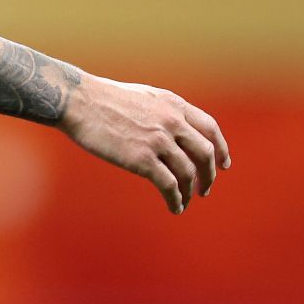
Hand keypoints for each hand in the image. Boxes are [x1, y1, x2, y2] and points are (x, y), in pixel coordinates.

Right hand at [58, 75, 230, 213]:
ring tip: (186, 201)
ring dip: (190, 191)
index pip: (210, 128)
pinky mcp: (143, 160)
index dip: (222, 148)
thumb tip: (173, 131)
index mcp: (173, 104)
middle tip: (205, 189)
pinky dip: (176, 199)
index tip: (224, 165)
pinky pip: (169, 186)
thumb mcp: (143, 96)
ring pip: (188, 173)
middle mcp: (172, 121)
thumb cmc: (104, 98)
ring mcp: (158, 141)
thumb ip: (163, 111)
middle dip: (209, 174)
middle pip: (205, 153)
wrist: (79, 102)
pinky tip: (174, 207)